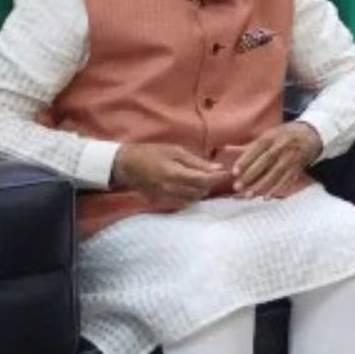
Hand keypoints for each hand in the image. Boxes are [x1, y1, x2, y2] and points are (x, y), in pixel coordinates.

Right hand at [112, 143, 227, 203]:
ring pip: (193, 199)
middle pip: (200, 192)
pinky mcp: (161, 202)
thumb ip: (196, 162)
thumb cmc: (151, 153)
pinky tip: (191, 187)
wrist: (125, 165)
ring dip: (202, 191)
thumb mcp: (174, 151)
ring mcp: (165, 197)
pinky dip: (190, 196)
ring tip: (203, 179)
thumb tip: (218, 168)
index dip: (218, 178)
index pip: (204, 180)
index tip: (228, 174)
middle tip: (216, 175)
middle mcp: (171, 189)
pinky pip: (182, 202)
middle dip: (211, 184)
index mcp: (175, 173)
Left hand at [233, 122, 321, 197]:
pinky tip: (267, 197)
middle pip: (266, 162)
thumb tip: (224, 150)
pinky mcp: (298, 167)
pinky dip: (277, 189)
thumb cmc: (284, 135)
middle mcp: (282, 146)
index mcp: (272, 137)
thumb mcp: (268, 135)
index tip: (234, 171)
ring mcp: (291, 157)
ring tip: (249, 195)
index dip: (245, 160)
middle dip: (251, 175)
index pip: (256, 149)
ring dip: (262, 185)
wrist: (311, 134)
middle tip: (238, 186)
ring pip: (276, 173)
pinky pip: (287, 179)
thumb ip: (248, 145)